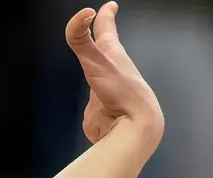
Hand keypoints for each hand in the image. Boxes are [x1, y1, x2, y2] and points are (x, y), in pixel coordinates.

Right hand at [66, 2, 163, 144]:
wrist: (130, 129)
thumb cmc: (120, 92)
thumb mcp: (97, 61)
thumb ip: (82, 40)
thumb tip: (82, 14)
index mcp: (114, 55)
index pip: (108, 29)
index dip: (106, 15)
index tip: (109, 6)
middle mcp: (112, 69)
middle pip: (106, 48)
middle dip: (103, 35)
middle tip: (102, 23)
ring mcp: (106, 88)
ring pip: (101, 70)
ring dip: (98, 61)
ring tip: (96, 55)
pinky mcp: (99, 107)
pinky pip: (93, 94)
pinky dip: (90, 89)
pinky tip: (90, 91)